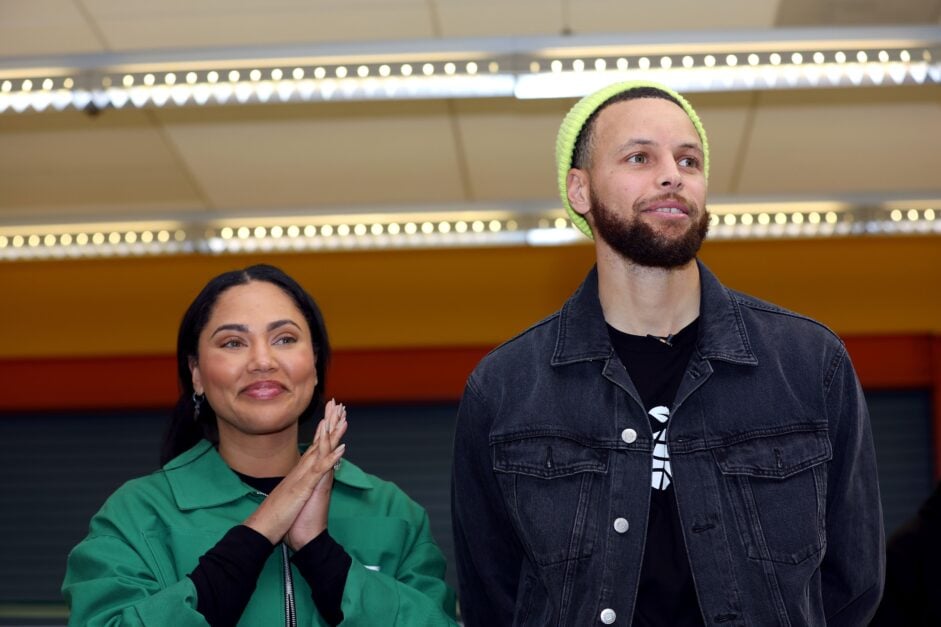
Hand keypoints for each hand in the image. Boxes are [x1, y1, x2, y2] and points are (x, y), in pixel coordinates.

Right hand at [243, 399, 346, 546]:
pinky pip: (318, 471)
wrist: (259, 529)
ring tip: (342, 417)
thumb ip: (291, 488)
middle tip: (337, 404)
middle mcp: (298, 472)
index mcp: (296, 475)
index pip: (313, 449)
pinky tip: (341, 448)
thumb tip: (295, 484)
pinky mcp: (302, 489)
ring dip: (332, 434)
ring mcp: (300, 478)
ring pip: (319, 451)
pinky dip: (330, 458)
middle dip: (328, 423)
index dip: (322, 433)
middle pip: (317, 443)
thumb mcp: (285, 499)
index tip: (330, 416)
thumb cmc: (272, 517)